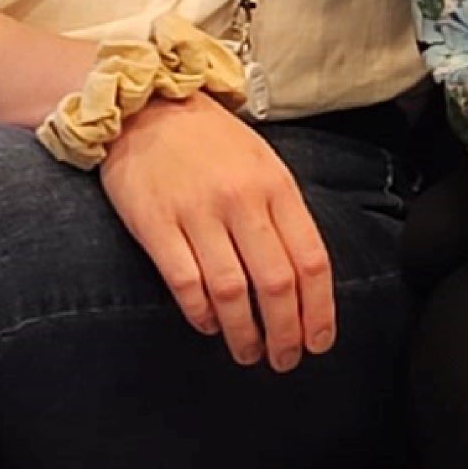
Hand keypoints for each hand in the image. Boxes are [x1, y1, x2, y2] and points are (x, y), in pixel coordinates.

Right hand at [96, 94, 334, 368]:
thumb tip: (305, 276)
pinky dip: (200, 312)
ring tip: (248, 354)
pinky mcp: (155, 224)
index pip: (312, 260)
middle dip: (287, 331)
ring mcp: (198, 213)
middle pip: (276, 282)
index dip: (320, 309)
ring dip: (243, 332)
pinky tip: (208, 327)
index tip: (321, 341)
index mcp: (278, 188)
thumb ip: (283, 215)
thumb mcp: (264, 166)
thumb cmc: (213, 143)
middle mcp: (243, 202)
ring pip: (231, 290)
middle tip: (286, 360)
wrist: (146, 108)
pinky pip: (184, 281)